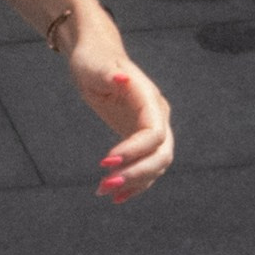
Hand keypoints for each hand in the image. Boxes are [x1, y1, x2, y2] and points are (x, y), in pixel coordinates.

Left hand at [64, 22, 174, 199]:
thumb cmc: (94, 59)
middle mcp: (157, 115)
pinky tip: (114, 197)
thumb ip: (110, 73)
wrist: (96, 57)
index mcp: (149, 98)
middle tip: (106, 185)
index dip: (135, 151)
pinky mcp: (140, 139)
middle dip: (137, 173)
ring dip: (133, 182)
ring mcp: (151, 128)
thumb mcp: (96, 66)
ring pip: (156, 164)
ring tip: (103, 192)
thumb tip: (123, 77)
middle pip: (161, 154)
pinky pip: (145, 166)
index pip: (154, 133)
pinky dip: (133, 184)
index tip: (105, 161)